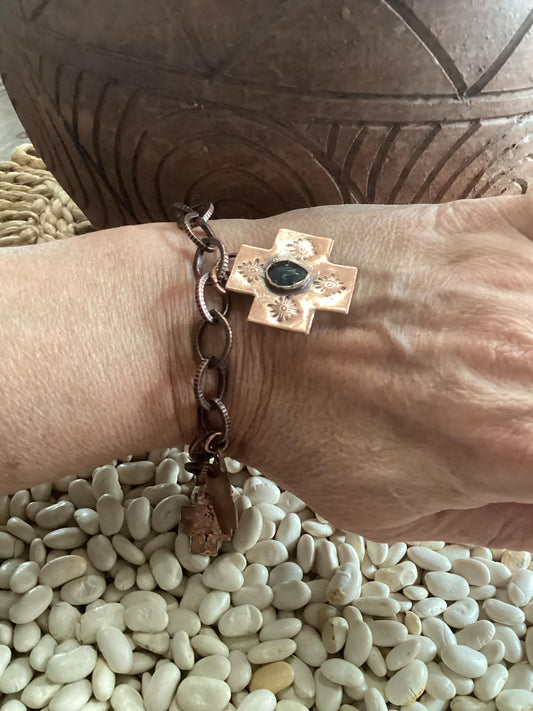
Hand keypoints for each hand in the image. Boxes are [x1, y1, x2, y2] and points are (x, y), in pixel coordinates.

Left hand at [206, 194, 532, 549]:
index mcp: (517, 446)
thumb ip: (503, 523)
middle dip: (529, 406)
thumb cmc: (299, 424)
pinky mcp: (481, 228)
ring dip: (526, 344)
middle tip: (502, 404)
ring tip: (500, 356)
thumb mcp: (395, 514)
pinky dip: (532, 261)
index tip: (518, 452)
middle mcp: (529, 358)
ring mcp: (510, 282)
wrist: (236, 333)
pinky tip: (513, 295)